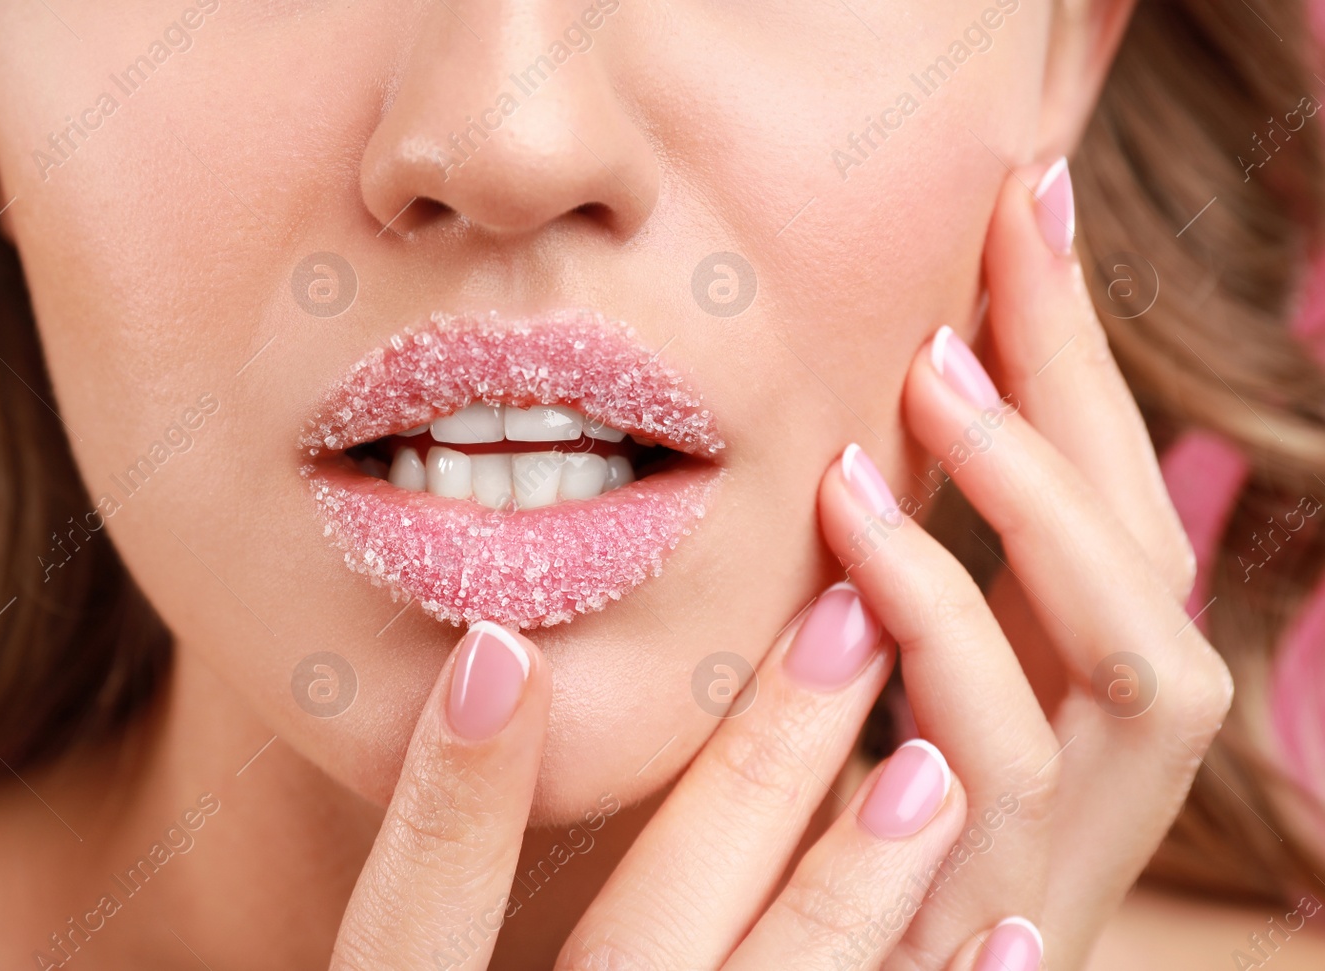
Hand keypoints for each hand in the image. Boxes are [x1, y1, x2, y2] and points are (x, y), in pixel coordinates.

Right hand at [331, 605, 969, 969]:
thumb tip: (486, 689)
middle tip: (840, 627)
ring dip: (852, 897)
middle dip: (743, 787)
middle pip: (637, 951)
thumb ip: (441, 913)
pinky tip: (1011, 942)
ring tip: (933, 770)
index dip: (452, 799)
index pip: (411, 928)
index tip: (504, 652)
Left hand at [814, 158, 1233, 969]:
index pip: (1108, 498)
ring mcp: (1071, 848)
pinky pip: (990, 788)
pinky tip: (852, 586)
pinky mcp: (989, 926)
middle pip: (1143, 559)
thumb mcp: (907, 705)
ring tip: (907, 415)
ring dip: (1024, 526)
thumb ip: (904, 585)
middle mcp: (1120, 767)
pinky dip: (944, 674)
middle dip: (1077, 405)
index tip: (1030, 201)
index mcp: (1092, 701)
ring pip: (1126, 677)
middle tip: (973, 282)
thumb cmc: (862, 859)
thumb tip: (875, 409)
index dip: (1078, 354)